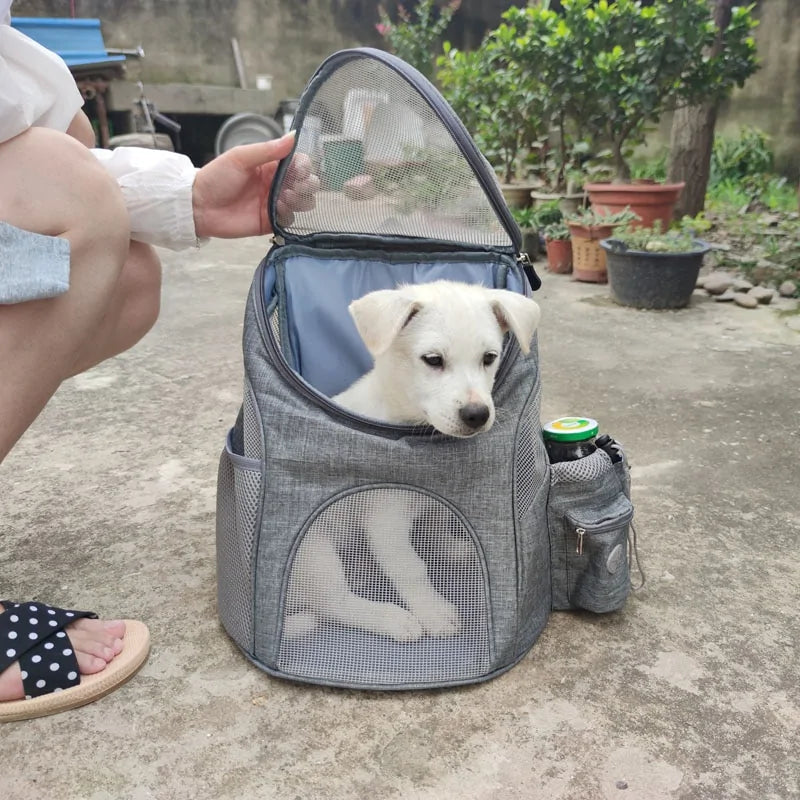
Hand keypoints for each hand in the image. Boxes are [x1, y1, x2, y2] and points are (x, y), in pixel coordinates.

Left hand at [191, 131, 318, 238]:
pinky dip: (290, 214)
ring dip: (300, 199)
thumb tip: (293, 136)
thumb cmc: (216, 178)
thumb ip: (267, 149)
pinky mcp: (271, 222)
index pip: (297, 163)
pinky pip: (290, 220)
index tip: (301, 168)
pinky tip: (278, 209)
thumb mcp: (240, 157)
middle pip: (305, 183)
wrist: (200, 206)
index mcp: (269, 166)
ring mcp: (274, 204)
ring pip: (302, 202)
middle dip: (308, 184)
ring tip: (285, 197)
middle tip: (297, 185)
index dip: (304, 166)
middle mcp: (275, 184)